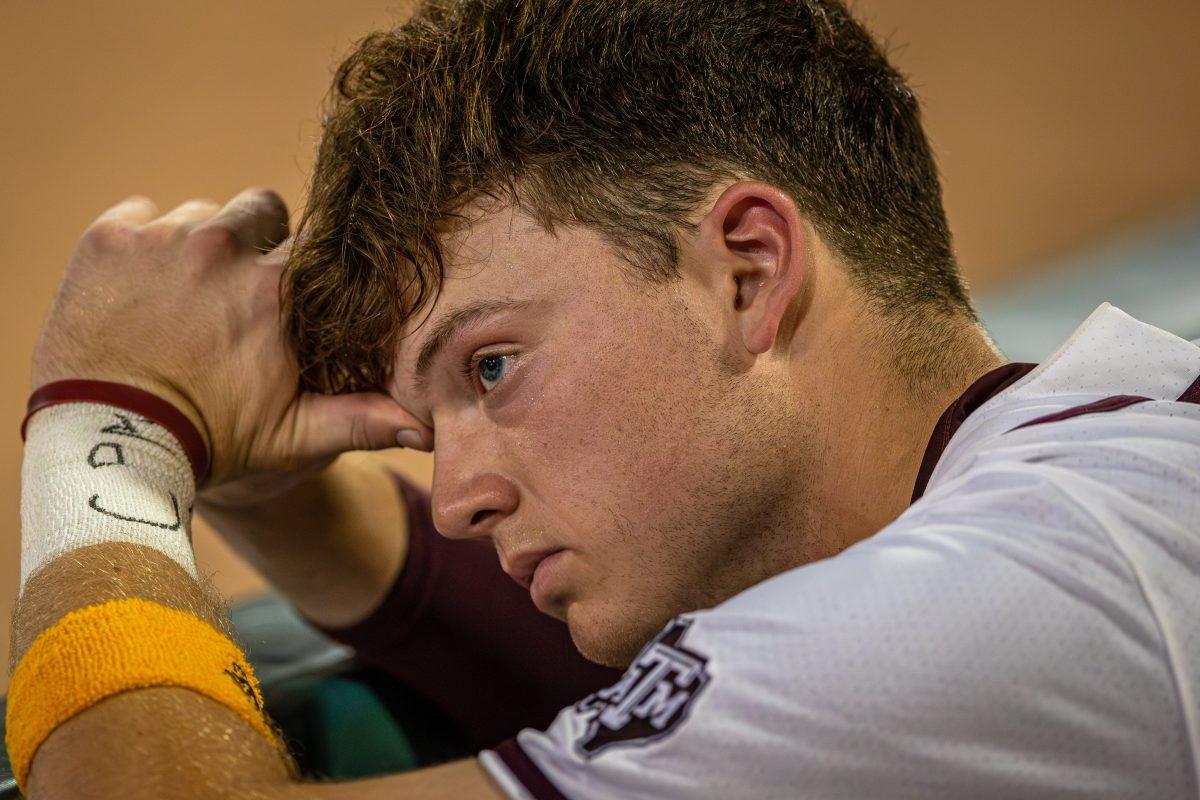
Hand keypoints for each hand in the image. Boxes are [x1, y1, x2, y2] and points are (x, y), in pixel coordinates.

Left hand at [31, 190, 430, 488]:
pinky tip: (140, 288)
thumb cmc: (208, 442)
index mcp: (277, 288)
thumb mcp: (293, 437)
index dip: (300, 269)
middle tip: (234, 293)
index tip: (287, 296)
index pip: (311, 244)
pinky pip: (140, 213)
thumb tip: (423, 429)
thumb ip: (361, 421)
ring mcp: (161, 238)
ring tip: (181, 297)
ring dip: (197, 245)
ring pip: (199, 213)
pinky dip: (142, 243)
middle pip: (259, 211)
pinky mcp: (108, 237)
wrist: (107, 445)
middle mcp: (223, 248)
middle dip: (255, 244)